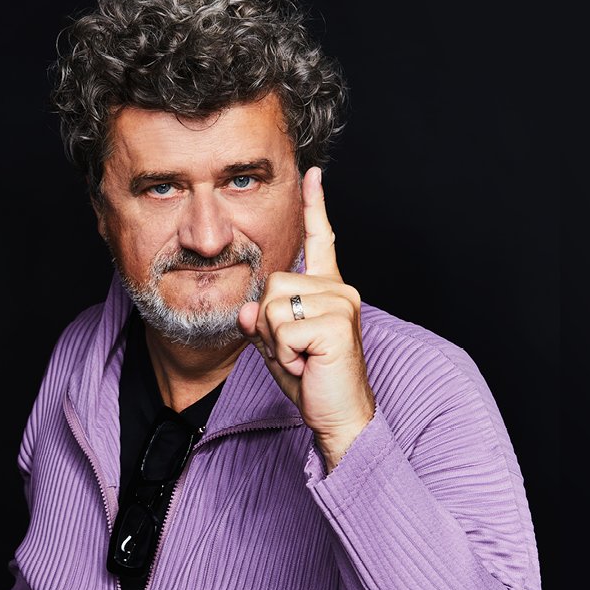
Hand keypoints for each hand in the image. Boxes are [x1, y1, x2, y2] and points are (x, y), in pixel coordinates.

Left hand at [238, 166, 375, 470]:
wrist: (338, 417)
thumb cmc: (312, 381)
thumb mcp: (277, 346)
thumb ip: (260, 321)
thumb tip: (248, 308)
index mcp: (328, 289)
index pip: (320, 240)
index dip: (314, 206)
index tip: (312, 172)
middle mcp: (339, 289)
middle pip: (271, 285)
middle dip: (268, 324)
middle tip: (295, 351)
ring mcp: (341, 303)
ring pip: (272, 307)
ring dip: (276, 341)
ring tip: (304, 358)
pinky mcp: (335, 323)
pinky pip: (282, 329)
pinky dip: (285, 354)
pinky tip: (309, 363)